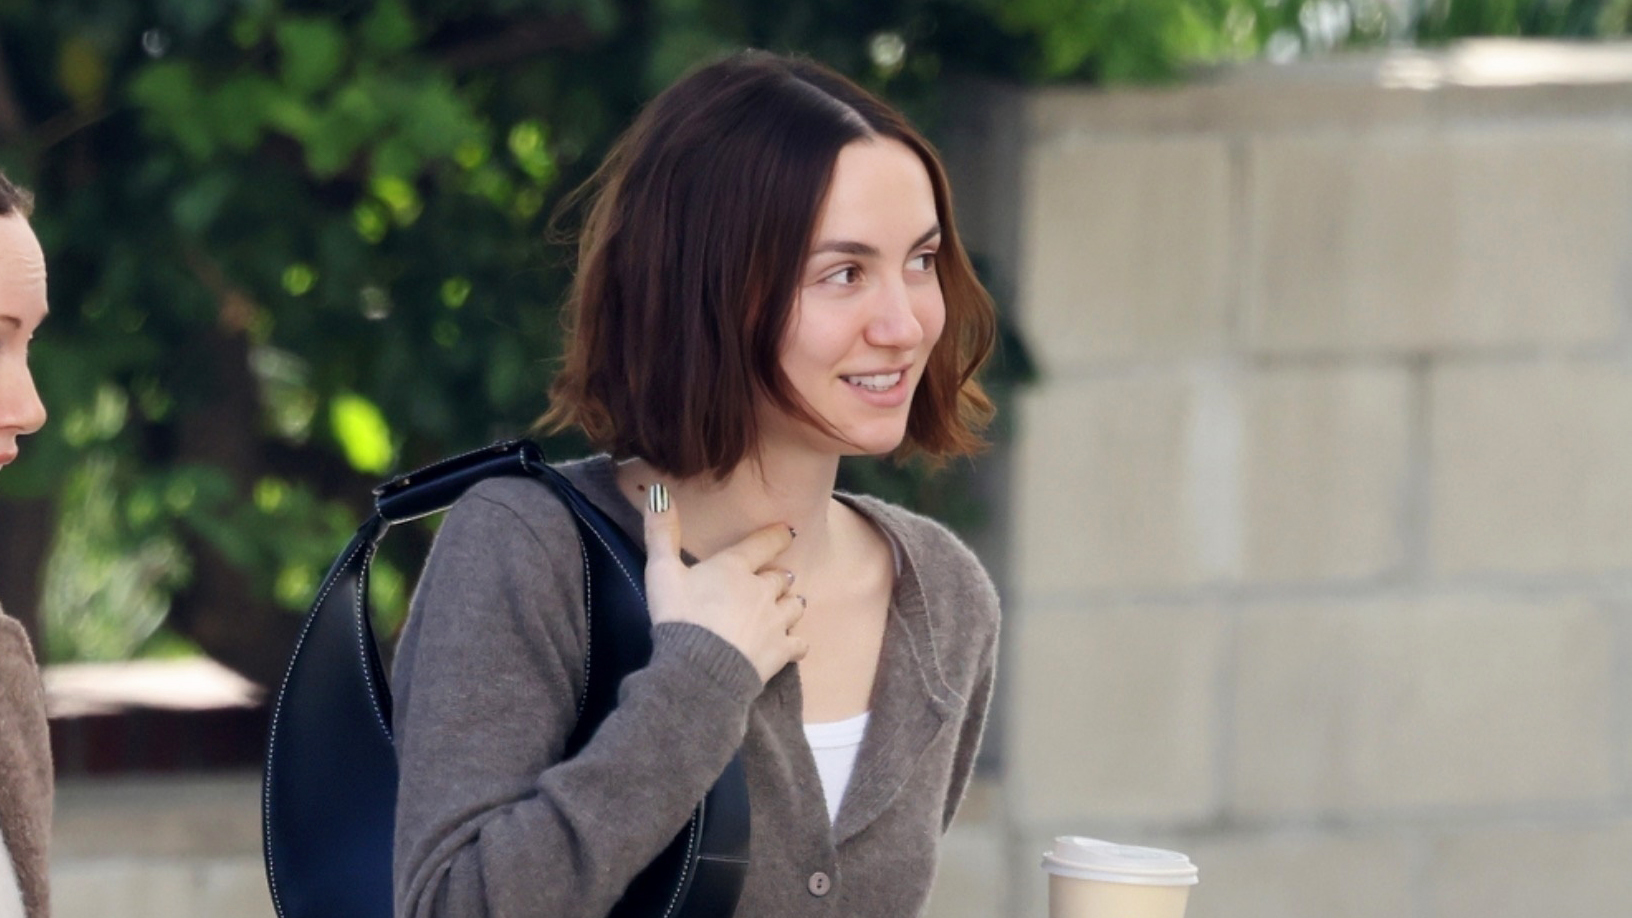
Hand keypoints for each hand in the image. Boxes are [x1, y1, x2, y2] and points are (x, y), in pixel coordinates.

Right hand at [642, 483, 807, 683]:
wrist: (699, 669)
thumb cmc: (679, 618)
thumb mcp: (662, 572)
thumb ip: (662, 533)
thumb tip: (658, 492)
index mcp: (735, 568)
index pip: (765, 543)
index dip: (777, 536)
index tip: (788, 532)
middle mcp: (762, 590)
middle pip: (780, 578)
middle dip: (777, 578)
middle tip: (775, 580)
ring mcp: (775, 622)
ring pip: (794, 606)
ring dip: (790, 604)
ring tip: (788, 606)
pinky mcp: (781, 651)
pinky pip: (799, 643)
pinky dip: (796, 642)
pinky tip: (793, 644)